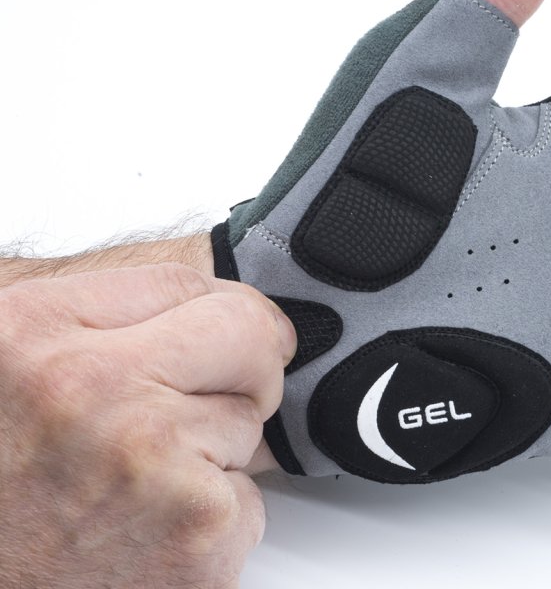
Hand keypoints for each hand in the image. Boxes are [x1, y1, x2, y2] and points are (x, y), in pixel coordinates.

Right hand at [0, 264, 295, 587]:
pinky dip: (215, 525)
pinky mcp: (196, 529)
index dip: (212, 312)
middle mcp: (88, 386)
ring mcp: (148, 457)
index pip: (179, 283)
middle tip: (204, 405)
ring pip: (248, 421)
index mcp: (32, 333)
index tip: (219, 335)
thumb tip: (192, 303)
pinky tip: (147, 543)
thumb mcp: (4, 380)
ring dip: (213, 457)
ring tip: (132, 495)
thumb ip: (86, 329)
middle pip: (244, 330)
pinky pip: (250, 501)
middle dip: (246, 364)